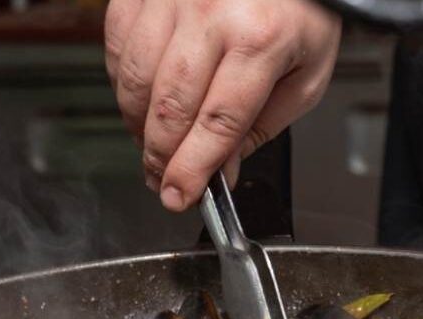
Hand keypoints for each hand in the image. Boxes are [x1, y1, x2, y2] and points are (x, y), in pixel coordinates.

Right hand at [105, 0, 340, 210]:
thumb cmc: (300, 8)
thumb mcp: (305, 72)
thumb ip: (263, 125)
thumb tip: (223, 168)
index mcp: (261, 38)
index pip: (217, 123)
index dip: (192, 169)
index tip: (179, 196)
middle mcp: (212, 13)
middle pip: (170, 107)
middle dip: (161, 157)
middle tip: (162, 181)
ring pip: (136, 80)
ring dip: (138, 125)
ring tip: (154, 145)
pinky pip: (117, 45)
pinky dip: (123, 83)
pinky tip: (142, 100)